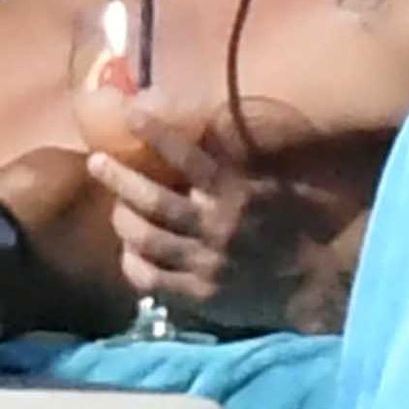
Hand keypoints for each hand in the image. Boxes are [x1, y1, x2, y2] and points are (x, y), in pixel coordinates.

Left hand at [84, 90, 306, 331]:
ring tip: (113, 207)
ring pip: (147, 240)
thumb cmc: (292, 227)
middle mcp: (214, 227)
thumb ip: (234, 165)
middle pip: (155, 201)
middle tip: (96, 162)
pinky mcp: (198, 295)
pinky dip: (134, 265)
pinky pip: (153, 280)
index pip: (189, 157)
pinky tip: (127, 253)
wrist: (311, 284)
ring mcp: (204, 263)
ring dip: (123, 220)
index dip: (157, 134)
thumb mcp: (269, 186)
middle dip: (120, 179)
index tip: (129, 112)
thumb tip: (203, 130)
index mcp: (233, 195)